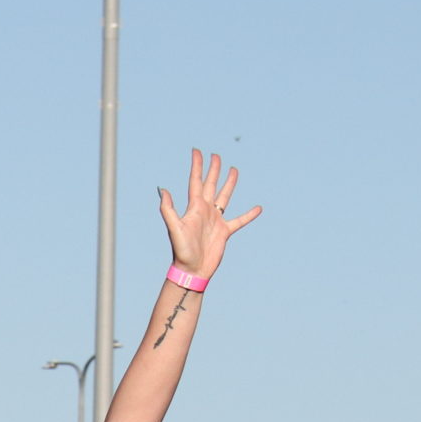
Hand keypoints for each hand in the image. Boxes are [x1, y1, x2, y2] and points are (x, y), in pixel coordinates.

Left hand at [158, 148, 262, 277]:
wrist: (192, 270)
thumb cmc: (181, 251)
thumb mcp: (174, 228)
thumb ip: (168, 209)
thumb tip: (162, 189)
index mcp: (194, 207)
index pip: (195, 181)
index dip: (196, 166)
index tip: (197, 151)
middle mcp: (205, 210)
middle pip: (210, 184)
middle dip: (213, 170)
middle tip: (216, 155)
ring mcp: (215, 220)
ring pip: (224, 197)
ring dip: (229, 184)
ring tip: (233, 170)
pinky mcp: (225, 232)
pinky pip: (239, 220)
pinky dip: (249, 215)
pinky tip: (258, 208)